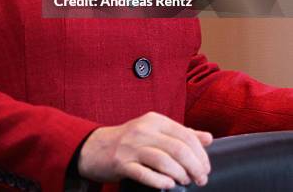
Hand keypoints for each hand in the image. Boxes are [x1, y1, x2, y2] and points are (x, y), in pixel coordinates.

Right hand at [77, 111, 212, 188]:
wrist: (96, 146)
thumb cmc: (130, 140)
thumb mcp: (155, 130)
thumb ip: (181, 133)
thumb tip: (208, 138)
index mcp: (155, 120)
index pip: (186, 134)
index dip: (200, 153)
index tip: (206, 167)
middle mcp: (143, 130)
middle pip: (178, 148)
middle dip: (194, 167)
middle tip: (200, 179)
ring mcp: (131, 147)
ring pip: (163, 160)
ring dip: (180, 175)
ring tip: (185, 182)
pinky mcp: (121, 163)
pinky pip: (144, 173)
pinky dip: (159, 181)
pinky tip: (168, 185)